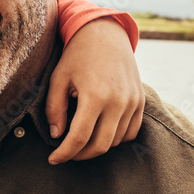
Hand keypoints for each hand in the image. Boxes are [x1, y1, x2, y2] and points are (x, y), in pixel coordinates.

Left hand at [46, 17, 144, 163]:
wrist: (106, 34)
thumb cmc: (77, 56)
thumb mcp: (58, 79)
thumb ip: (55, 109)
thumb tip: (57, 136)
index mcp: (95, 96)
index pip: (79, 138)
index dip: (64, 153)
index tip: (53, 159)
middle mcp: (118, 102)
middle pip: (100, 146)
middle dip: (80, 155)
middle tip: (65, 154)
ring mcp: (133, 102)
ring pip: (116, 141)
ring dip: (97, 146)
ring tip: (80, 140)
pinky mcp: (141, 101)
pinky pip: (131, 132)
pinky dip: (115, 138)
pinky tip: (99, 133)